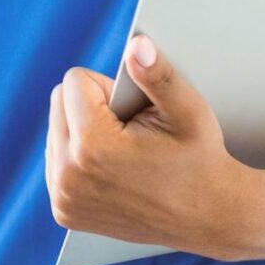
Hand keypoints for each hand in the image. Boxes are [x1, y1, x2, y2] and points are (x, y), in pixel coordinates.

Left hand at [44, 35, 261, 260]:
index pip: (74, 81)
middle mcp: (69, 176)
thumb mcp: (188, 111)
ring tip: (121, 151)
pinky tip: (109, 168)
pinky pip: (56, 161)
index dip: (109, 88)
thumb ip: (158, 75)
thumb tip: (137, 46)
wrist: (210, 218)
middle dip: (92, 107)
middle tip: (130, 131)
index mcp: (93, 147)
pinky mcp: (64, 212)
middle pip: (58, 102)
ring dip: (82, 132)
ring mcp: (64, 199)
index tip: (133, 111)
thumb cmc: (201, 162)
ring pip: (55, 131)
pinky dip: (78, 157)